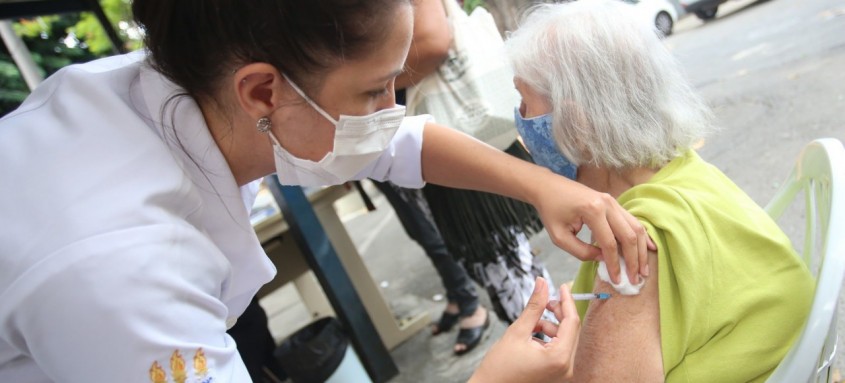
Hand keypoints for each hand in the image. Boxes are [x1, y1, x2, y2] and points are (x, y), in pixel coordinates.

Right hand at [469, 278, 579, 382]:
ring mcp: (563, 373)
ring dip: (551, 326)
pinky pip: (559, 349)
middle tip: (545, 301)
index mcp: (559, 358)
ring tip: (531, 323)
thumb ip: (534, 306)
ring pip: (565, 338)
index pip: (572, 322)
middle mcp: (566, 368)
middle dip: (559, 313)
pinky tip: (532, 335)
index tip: (563, 286)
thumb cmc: (500, 367)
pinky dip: (549, 338)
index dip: (567, 301)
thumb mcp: (517, 331)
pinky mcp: (557, 374)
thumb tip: (542, 283)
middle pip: (571, 330)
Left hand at [531, 175, 653, 283]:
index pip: (610, 244)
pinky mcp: (613, 202)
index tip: (617, 280)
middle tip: (636, 279)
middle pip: (629, 236)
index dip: (615, 264)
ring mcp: (612, 201)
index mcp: (593, 211)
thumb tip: (603, 260)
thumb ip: (581, 252)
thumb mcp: (560, 237)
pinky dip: (642, 235)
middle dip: (634, 260)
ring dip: (641, 250)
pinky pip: (632, 220)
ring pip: (635, 227)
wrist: (548, 187)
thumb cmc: (551, 211)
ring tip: (644, 269)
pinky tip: (650, 248)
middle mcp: (607, 204)